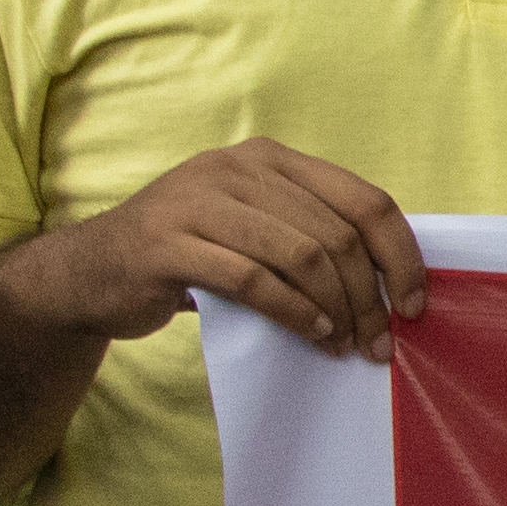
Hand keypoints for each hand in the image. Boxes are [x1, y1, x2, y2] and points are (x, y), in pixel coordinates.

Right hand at [4, 140, 421, 357]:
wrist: (91, 274)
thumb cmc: (193, 257)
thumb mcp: (258, 231)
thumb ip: (314, 237)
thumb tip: (396, 286)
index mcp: (270, 159)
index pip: (366, 201)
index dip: (402, 258)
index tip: (415, 306)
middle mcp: (235, 168)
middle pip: (337, 236)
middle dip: (369, 298)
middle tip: (378, 343)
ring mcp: (196, 200)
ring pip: (301, 257)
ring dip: (336, 311)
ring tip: (345, 346)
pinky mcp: (165, 242)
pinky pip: (253, 280)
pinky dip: (294, 313)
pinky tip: (313, 336)